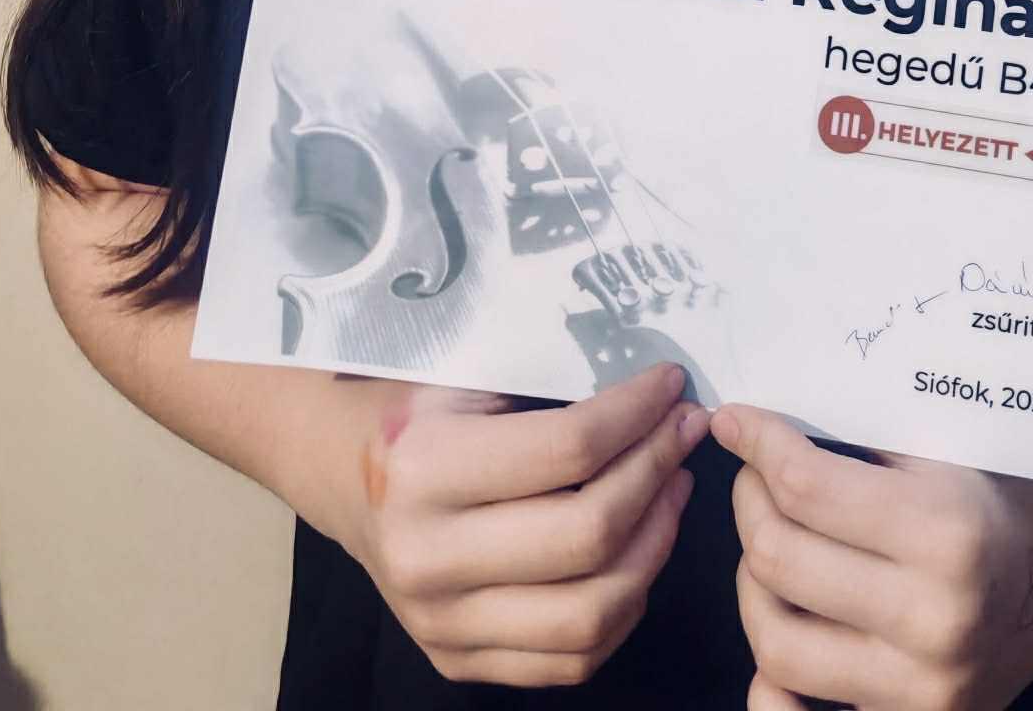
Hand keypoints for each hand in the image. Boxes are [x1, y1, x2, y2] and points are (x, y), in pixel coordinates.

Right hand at [340, 362, 707, 686]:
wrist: (349, 479)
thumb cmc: (423, 413)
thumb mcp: (468, 373)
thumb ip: (551, 380)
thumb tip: (659, 389)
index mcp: (424, 467)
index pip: (569, 448)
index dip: (638, 415)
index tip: (670, 386)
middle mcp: (427, 555)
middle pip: (588, 534)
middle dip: (656, 473)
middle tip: (682, 433)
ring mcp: (441, 622)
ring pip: (591, 610)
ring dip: (655, 544)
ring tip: (672, 488)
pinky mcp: (457, 659)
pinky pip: (571, 659)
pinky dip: (624, 608)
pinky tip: (638, 550)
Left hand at [711, 405, 1032, 710]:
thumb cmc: (993, 499)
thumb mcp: (940, 450)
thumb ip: (853, 438)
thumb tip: (753, 424)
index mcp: (947, 535)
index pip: (806, 486)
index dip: (757, 444)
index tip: (734, 422)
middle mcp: (933, 619)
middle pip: (779, 560)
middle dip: (749, 502)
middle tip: (755, 477)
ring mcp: (920, 687)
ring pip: (775, 641)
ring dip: (752, 581)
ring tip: (769, 544)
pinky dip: (770, 684)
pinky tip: (780, 627)